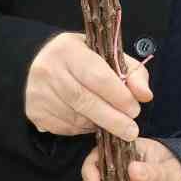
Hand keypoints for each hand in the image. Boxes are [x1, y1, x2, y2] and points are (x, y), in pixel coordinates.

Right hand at [25, 32, 151, 140]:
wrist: (44, 64)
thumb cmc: (84, 60)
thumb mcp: (109, 56)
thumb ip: (133, 73)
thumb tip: (145, 95)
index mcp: (68, 49)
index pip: (97, 76)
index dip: (119, 96)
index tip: (135, 109)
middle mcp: (48, 69)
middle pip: (85, 101)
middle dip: (113, 119)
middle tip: (131, 131)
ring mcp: (38, 92)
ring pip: (76, 118)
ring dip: (98, 125)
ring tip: (112, 122)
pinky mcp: (35, 112)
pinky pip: (66, 128)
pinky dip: (83, 129)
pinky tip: (90, 121)